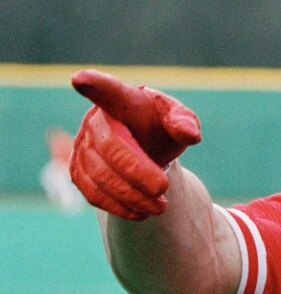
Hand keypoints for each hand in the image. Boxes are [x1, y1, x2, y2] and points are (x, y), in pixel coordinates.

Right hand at [69, 70, 201, 220]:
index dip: (95, 86)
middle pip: (111, 149)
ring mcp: (83, 146)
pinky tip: (141, 213)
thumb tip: (189, 134)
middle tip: (163, 189)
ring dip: (132, 196)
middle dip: (138, 173)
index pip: (108, 91)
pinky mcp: (78, 171)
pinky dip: (118, 207)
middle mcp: (96, 121)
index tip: (81, 80)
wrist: (144, 146)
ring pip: (101, 176)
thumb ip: (185, 122)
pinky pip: (93, 193)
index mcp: (122, 100)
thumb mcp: (177, 120)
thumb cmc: (160, 127)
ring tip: (160, 207)